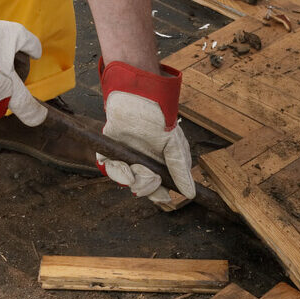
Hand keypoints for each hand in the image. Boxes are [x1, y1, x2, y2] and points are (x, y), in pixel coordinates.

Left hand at [97, 60, 195, 203]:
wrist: (138, 101)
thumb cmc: (159, 120)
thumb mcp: (174, 146)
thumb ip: (180, 170)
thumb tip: (190, 193)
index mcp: (157, 162)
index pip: (157, 186)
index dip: (159, 194)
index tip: (164, 197)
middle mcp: (140, 162)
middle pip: (141, 186)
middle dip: (146, 187)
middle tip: (150, 178)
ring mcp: (124, 157)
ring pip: (126, 179)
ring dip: (133, 177)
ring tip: (136, 169)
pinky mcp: (109, 152)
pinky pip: (110, 168)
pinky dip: (117, 169)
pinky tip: (124, 166)